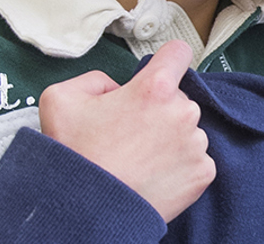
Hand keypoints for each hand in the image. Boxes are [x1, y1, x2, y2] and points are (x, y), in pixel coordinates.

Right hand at [38, 40, 214, 220]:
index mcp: (154, 88)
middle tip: (132, 132)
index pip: (178, 53)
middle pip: (179, 98)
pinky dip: (179, 166)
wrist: (86, 211)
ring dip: (170, 138)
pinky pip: (194, 159)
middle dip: (159, 109)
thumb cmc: (75, 156)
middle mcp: (182, 112)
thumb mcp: (62, 98)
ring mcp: (196, 144)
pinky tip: (152, 174)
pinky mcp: (202, 173)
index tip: (161, 71)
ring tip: (139, 158)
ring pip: (188, 130)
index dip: (167, 60)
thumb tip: (115, 87)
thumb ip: (94, 79)